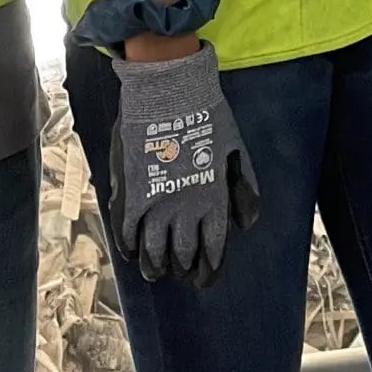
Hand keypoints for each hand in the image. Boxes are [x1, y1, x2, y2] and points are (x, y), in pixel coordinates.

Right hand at [109, 46, 260, 283]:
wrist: (168, 93)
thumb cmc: (207, 117)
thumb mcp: (237, 152)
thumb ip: (242, 190)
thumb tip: (244, 224)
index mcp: (213, 200)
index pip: (213, 250)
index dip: (208, 270)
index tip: (204, 279)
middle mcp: (184, 209)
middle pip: (182, 255)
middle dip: (182, 268)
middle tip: (180, 272)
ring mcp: (154, 203)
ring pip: (152, 251)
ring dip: (154, 266)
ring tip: (155, 271)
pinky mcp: (129, 193)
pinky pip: (126, 232)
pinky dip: (129, 246)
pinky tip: (131, 251)